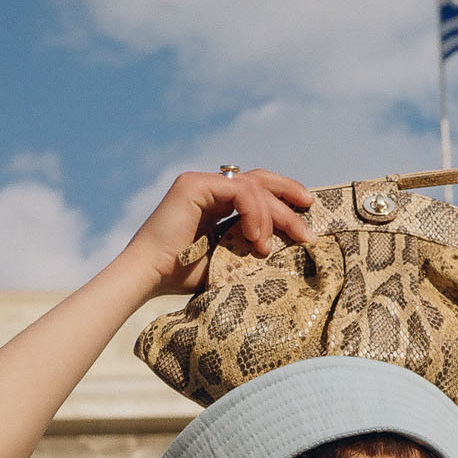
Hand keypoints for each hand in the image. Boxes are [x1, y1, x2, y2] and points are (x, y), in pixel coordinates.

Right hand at [126, 169, 314, 295]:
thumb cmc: (181, 277)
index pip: (256, 191)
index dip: (282, 201)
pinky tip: (256, 236)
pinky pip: (239, 189)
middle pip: (260, 179)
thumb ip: (248, 247)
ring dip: (271, 214)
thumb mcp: (227, 260)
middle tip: (309, 217)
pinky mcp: (194, 185)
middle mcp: (209, 187)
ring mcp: (200, 183)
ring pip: (253, 185)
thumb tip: (284, 252)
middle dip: (289, 195)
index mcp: (215, 203)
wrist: (148, 277)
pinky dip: (254, 211)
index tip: (305, 219)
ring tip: (269, 245)